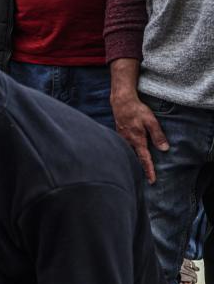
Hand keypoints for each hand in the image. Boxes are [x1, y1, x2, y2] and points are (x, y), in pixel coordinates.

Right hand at [110, 58, 168, 183]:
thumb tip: (164, 149)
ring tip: (136, 168)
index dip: (149, 170)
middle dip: (139, 169)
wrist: (121, 102)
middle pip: (134, 159)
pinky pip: (123, 147)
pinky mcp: (119, 134)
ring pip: (128, 153)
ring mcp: (122, 138)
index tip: (152, 181)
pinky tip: (128, 152)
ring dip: (132, 161)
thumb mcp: (151, 121)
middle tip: (144, 178)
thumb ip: (158, 135)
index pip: (144, 159)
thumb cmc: (137, 111)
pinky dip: (127, 153)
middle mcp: (128, 142)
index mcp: (137, 140)